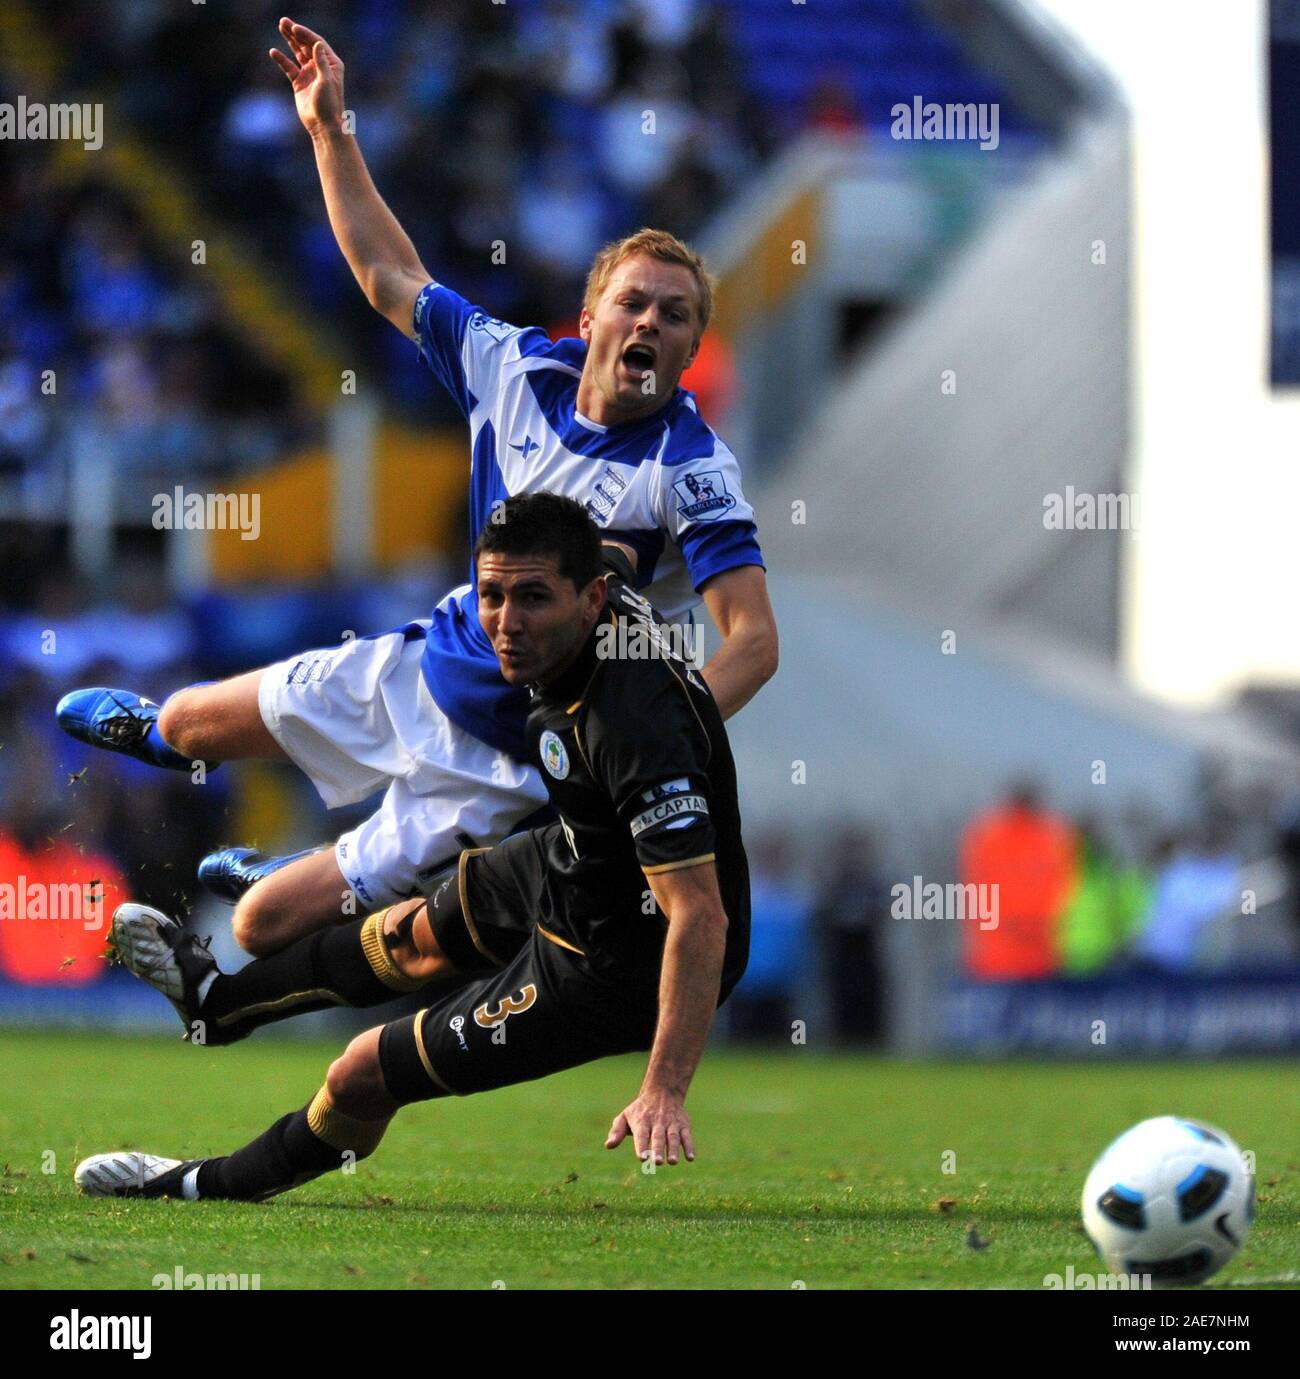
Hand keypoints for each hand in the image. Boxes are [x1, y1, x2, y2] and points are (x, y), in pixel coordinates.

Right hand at [269, 16, 344, 137]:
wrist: (323, 125)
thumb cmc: (329, 104)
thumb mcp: (326, 81)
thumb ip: (321, 62)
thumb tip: (317, 43)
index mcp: (332, 64)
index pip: (317, 43)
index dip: (305, 34)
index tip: (294, 28)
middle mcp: (321, 67)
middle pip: (306, 45)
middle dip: (295, 33)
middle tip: (283, 22)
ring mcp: (310, 74)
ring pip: (298, 53)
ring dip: (289, 41)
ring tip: (280, 27)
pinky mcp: (300, 83)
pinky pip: (289, 67)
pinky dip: (282, 60)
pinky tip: (273, 52)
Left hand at [606, 1088, 694, 1164]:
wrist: (662, 1091)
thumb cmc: (640, 1110)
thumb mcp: (625, 1116)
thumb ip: (617, 1131)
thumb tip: (608, 1145)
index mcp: (642, 1122)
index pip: (641, 1135)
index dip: (641, 1146)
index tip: (642, 1159)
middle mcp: (657, 1122)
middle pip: (658, 1137)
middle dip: (658, 1149)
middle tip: (658, 1163)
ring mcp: (671, 1123)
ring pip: (673, 1137)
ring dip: (673, 1149)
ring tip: (672, 1162)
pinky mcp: (683, 1124)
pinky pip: (687, 1135)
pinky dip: (689, 1146)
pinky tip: (690, 1158)